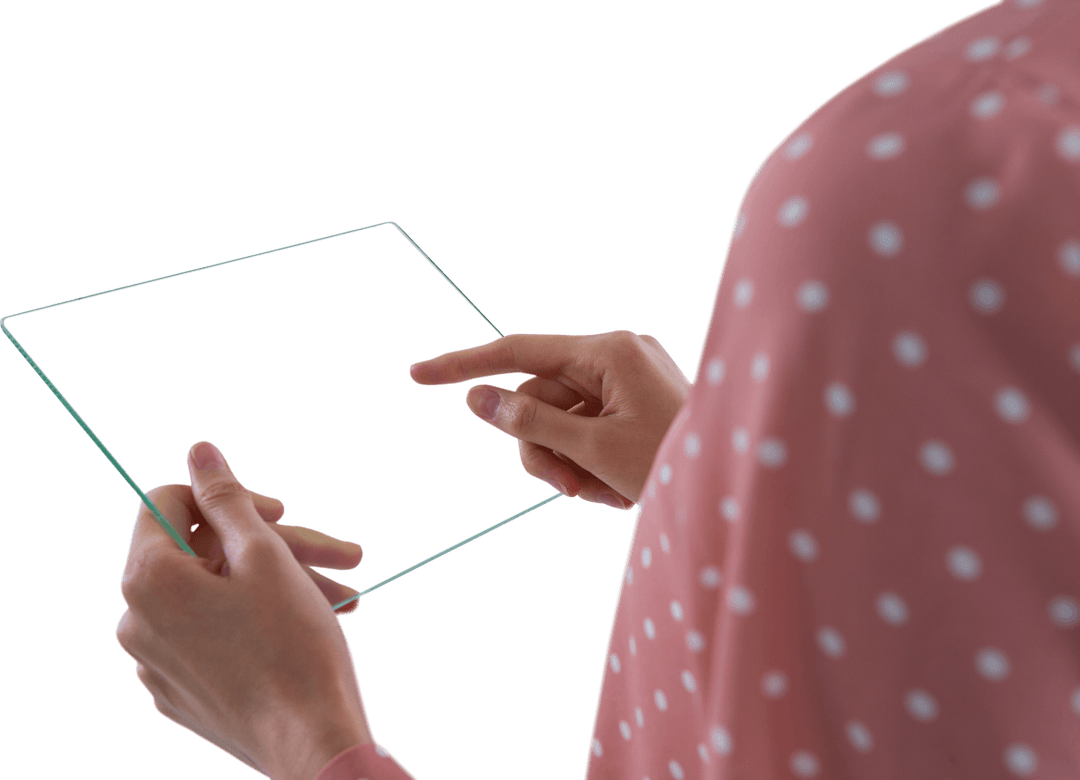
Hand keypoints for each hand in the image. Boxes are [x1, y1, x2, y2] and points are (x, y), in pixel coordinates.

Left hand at [115, 441, 375, 779]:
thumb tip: (199, 451)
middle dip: (275, 547)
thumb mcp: (264, 555)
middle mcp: (138, 622)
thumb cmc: (294, 648)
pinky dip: (260, 622)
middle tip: (337, 554)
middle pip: (204, 554)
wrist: (313, 745)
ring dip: (281, 586)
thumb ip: (227, 497)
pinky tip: (315, 624)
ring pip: (218, 598)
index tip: (277, 512)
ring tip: (345, 597)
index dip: (228, 496)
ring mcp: (158, 664)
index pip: (169, 503)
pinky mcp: (182, 694)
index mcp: (148, 580)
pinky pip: (215, 638)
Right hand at [410, 329, 690, 508]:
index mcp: (609, 352)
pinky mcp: (636, 403)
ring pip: (560, 420)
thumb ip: (530, 422)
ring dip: (568, 463)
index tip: (416, 375)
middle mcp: (617, 356)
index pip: (518, 352)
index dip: (463, 366)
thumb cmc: (677, 464)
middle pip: (539, 398)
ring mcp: (629, 379)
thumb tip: (478, 397)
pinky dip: (590, 462)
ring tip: (602, 495)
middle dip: (544, 448)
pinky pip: (587, 429)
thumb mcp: (595, 449)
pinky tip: (618, 491)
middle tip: (567, 489)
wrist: (742, 488)